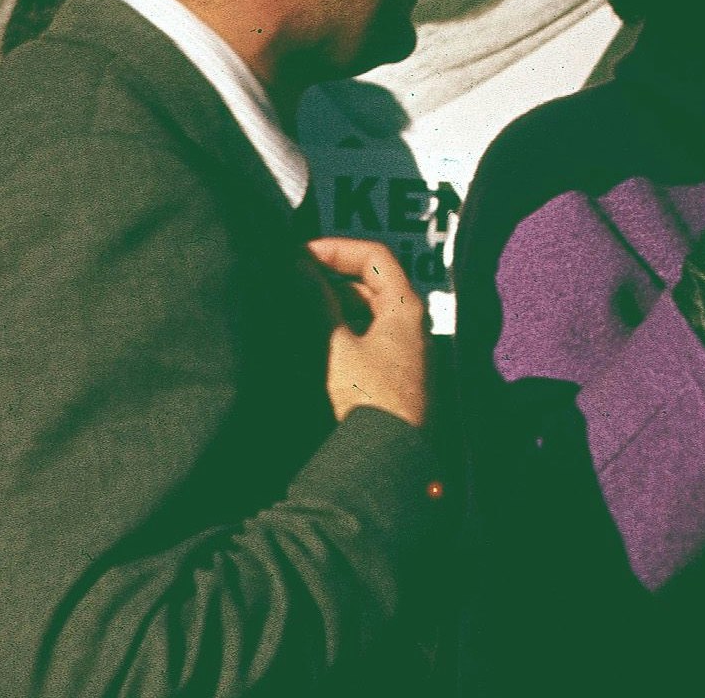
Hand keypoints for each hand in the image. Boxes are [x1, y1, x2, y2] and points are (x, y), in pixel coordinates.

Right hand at [308, 238, 429, 429]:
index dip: (336, 248)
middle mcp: (412, 323)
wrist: (390, 456)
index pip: (376, 255)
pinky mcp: (395, 371)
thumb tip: (298, 267)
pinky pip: (368, 335)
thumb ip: (317, 304)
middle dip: (330, 275)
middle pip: (372, 281)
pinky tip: (313, 336)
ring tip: (295, 306)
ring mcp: (406, 348)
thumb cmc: (369, 399)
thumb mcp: (337, 347)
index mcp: (406, 308)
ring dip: (333, 302)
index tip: (300, 254)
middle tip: (292, 278)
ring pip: (368, 309)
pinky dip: (341, 326)